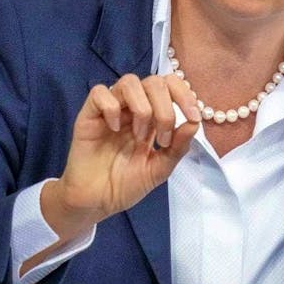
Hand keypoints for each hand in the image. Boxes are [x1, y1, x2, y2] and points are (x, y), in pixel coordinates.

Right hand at [42, 73, 200, 240]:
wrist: (97, 202)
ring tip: (140, 136)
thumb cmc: (127, 184)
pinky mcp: (88, 115)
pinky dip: (111, 107)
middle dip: (165, 108)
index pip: (171, 85)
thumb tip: (195, 122)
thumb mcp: (160, 168)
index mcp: (153, 115)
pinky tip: (114, 129)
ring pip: (129, 81)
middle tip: (162, 139)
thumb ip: (178, 146)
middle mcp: (133, 107)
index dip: (185, 94)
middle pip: (154, 81)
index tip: (193, 117)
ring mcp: (111, 109)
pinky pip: (99, 93)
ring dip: (142, 108)